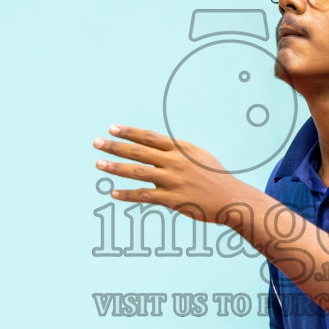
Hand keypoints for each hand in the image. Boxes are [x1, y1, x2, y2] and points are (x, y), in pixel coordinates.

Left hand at [95, 126, 252, 223]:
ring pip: (138, 172)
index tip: (112, 128)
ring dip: (115, 168)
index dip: (129, 132)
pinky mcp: (173, 199)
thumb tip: (158, 146)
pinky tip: (113, 193)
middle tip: (97, 143)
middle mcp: (174, 162)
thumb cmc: (215, 177)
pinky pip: (145, 196)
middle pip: (139, 152)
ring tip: (98, 164)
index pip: (149, 137)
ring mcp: (173, 180)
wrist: (231, 199)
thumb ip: (177, 151)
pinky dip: (128, 194)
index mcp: (180, 149)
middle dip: (116, 146)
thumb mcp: (198, 156)